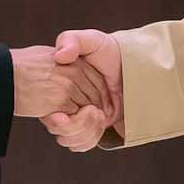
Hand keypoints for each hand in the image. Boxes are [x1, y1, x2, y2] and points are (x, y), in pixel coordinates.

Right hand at [11, 45, 106, 117]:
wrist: (1, 73)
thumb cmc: (19, 66)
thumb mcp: (47, 55)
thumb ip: (63, 63)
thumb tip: (70, 77)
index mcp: (74, 59)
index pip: (98, 82)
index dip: (97, 98)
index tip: (92, 108)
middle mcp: (74, 71)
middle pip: (96, 97)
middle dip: (91, 112)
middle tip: (82, 120)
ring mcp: (68, 86)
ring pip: (87, 110)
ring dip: (81, 121)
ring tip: (69, 122)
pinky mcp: (59, 101)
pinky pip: (75, 119)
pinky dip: (69, 125)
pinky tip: (57, 122)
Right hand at [42, 30, 122, 150]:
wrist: (135, 66)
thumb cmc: (110, 50)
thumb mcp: (90, 40)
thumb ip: (71, 40)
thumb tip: (60, 56)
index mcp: (59, 86)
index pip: (48, 112)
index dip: (54, 119)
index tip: (59, 116)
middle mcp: (66, 102)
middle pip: (58, 130)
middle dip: (72, 127)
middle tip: (91, 110)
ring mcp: (80, 116)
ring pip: (69, 139)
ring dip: (83, 132)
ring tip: (97, 114)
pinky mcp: (94, 126)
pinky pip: (83, 143)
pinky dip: (90, 138)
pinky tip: (100, 122)